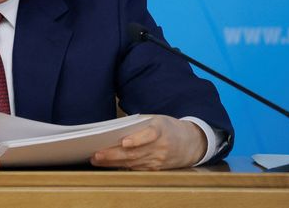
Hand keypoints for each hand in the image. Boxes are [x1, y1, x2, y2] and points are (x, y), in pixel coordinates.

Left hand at [90, 115, 205, 169]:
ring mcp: (158, 160)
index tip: (124, 142)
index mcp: (161, 129)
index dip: (137, 140)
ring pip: (133, 162)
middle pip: (135, 152)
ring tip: (97, 160)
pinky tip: (108, 165)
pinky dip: (121, 167)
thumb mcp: (157, 119)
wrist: (191, 143)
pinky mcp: (156, 169)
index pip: (150, 135)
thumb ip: (140, 124)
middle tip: (97, 154)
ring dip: (113, 162)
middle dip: (114, 154)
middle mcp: (161, 147)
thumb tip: (116, 128)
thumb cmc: (168, 127)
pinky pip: (136, 168)